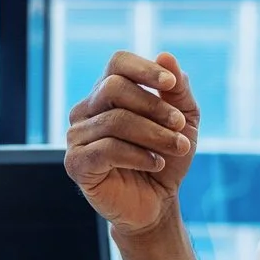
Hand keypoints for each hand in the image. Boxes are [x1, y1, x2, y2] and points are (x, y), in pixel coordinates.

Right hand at [64, 51, 199, 236]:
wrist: (156, 203)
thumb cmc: (166, 157)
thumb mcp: (184, 121)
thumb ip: (178, 90)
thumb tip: (165, 55)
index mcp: (107, 93)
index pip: (117, 63)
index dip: (144, 69)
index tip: (171, 84)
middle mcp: (86, 110)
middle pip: (114, 87)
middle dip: (154, 106)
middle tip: (179, 126)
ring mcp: (76, 136)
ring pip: (115, 120)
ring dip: (155, 134)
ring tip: (177, 148)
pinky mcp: (76, 164)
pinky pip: (106, 149)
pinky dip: (138, 155)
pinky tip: (155, 164)